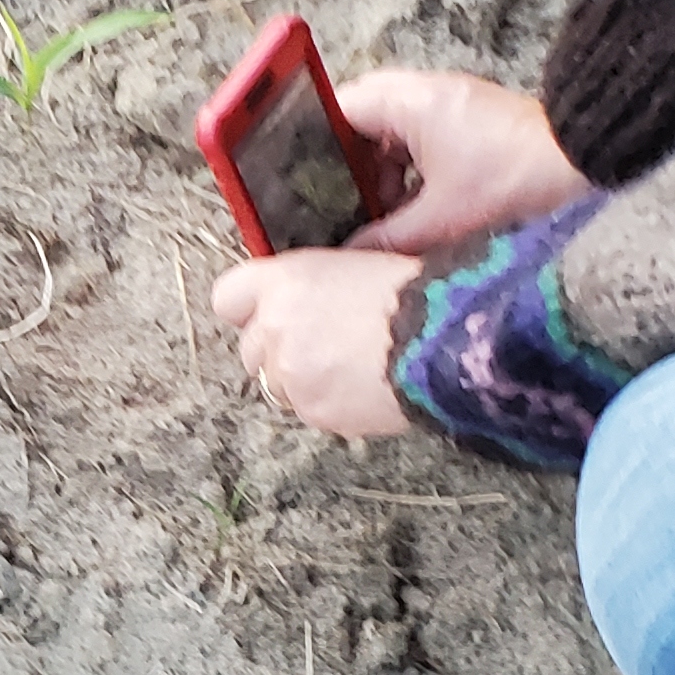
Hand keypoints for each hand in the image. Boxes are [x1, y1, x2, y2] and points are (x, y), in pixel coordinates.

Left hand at [209, 250, 417, 437]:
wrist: (447, 338)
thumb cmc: (416, 291)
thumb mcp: (359, 263)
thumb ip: (315, 283)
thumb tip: (307, 297)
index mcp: (285, 281)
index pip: (228, 297)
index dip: (248, 308)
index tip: (264, 314)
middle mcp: (276, 327)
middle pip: (249, 349)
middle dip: (277, 350)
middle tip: (320, 346)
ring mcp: (291, 374)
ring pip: (276, 386)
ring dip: (301, 381)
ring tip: (348, 369)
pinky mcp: (313, 410)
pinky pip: (307, 411)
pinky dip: (328, 405)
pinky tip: (364, 389)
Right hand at [335, 70, 586, 252]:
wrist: (586, 164)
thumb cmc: (514, 180)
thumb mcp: (442, 218)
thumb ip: (387, 238)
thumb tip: (348, 256)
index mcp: (408, 101)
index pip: (334, 110)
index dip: (311, 147)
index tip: (301, 183)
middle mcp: (424, 93)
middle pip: (359, 124)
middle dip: (348, 168)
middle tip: (337, 206)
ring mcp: (448, 106)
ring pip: (391, 137)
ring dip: (380, 175)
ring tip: (377, 217)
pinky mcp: (468, 124)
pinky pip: (419, 144)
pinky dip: (409, 174)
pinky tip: (410, 212)